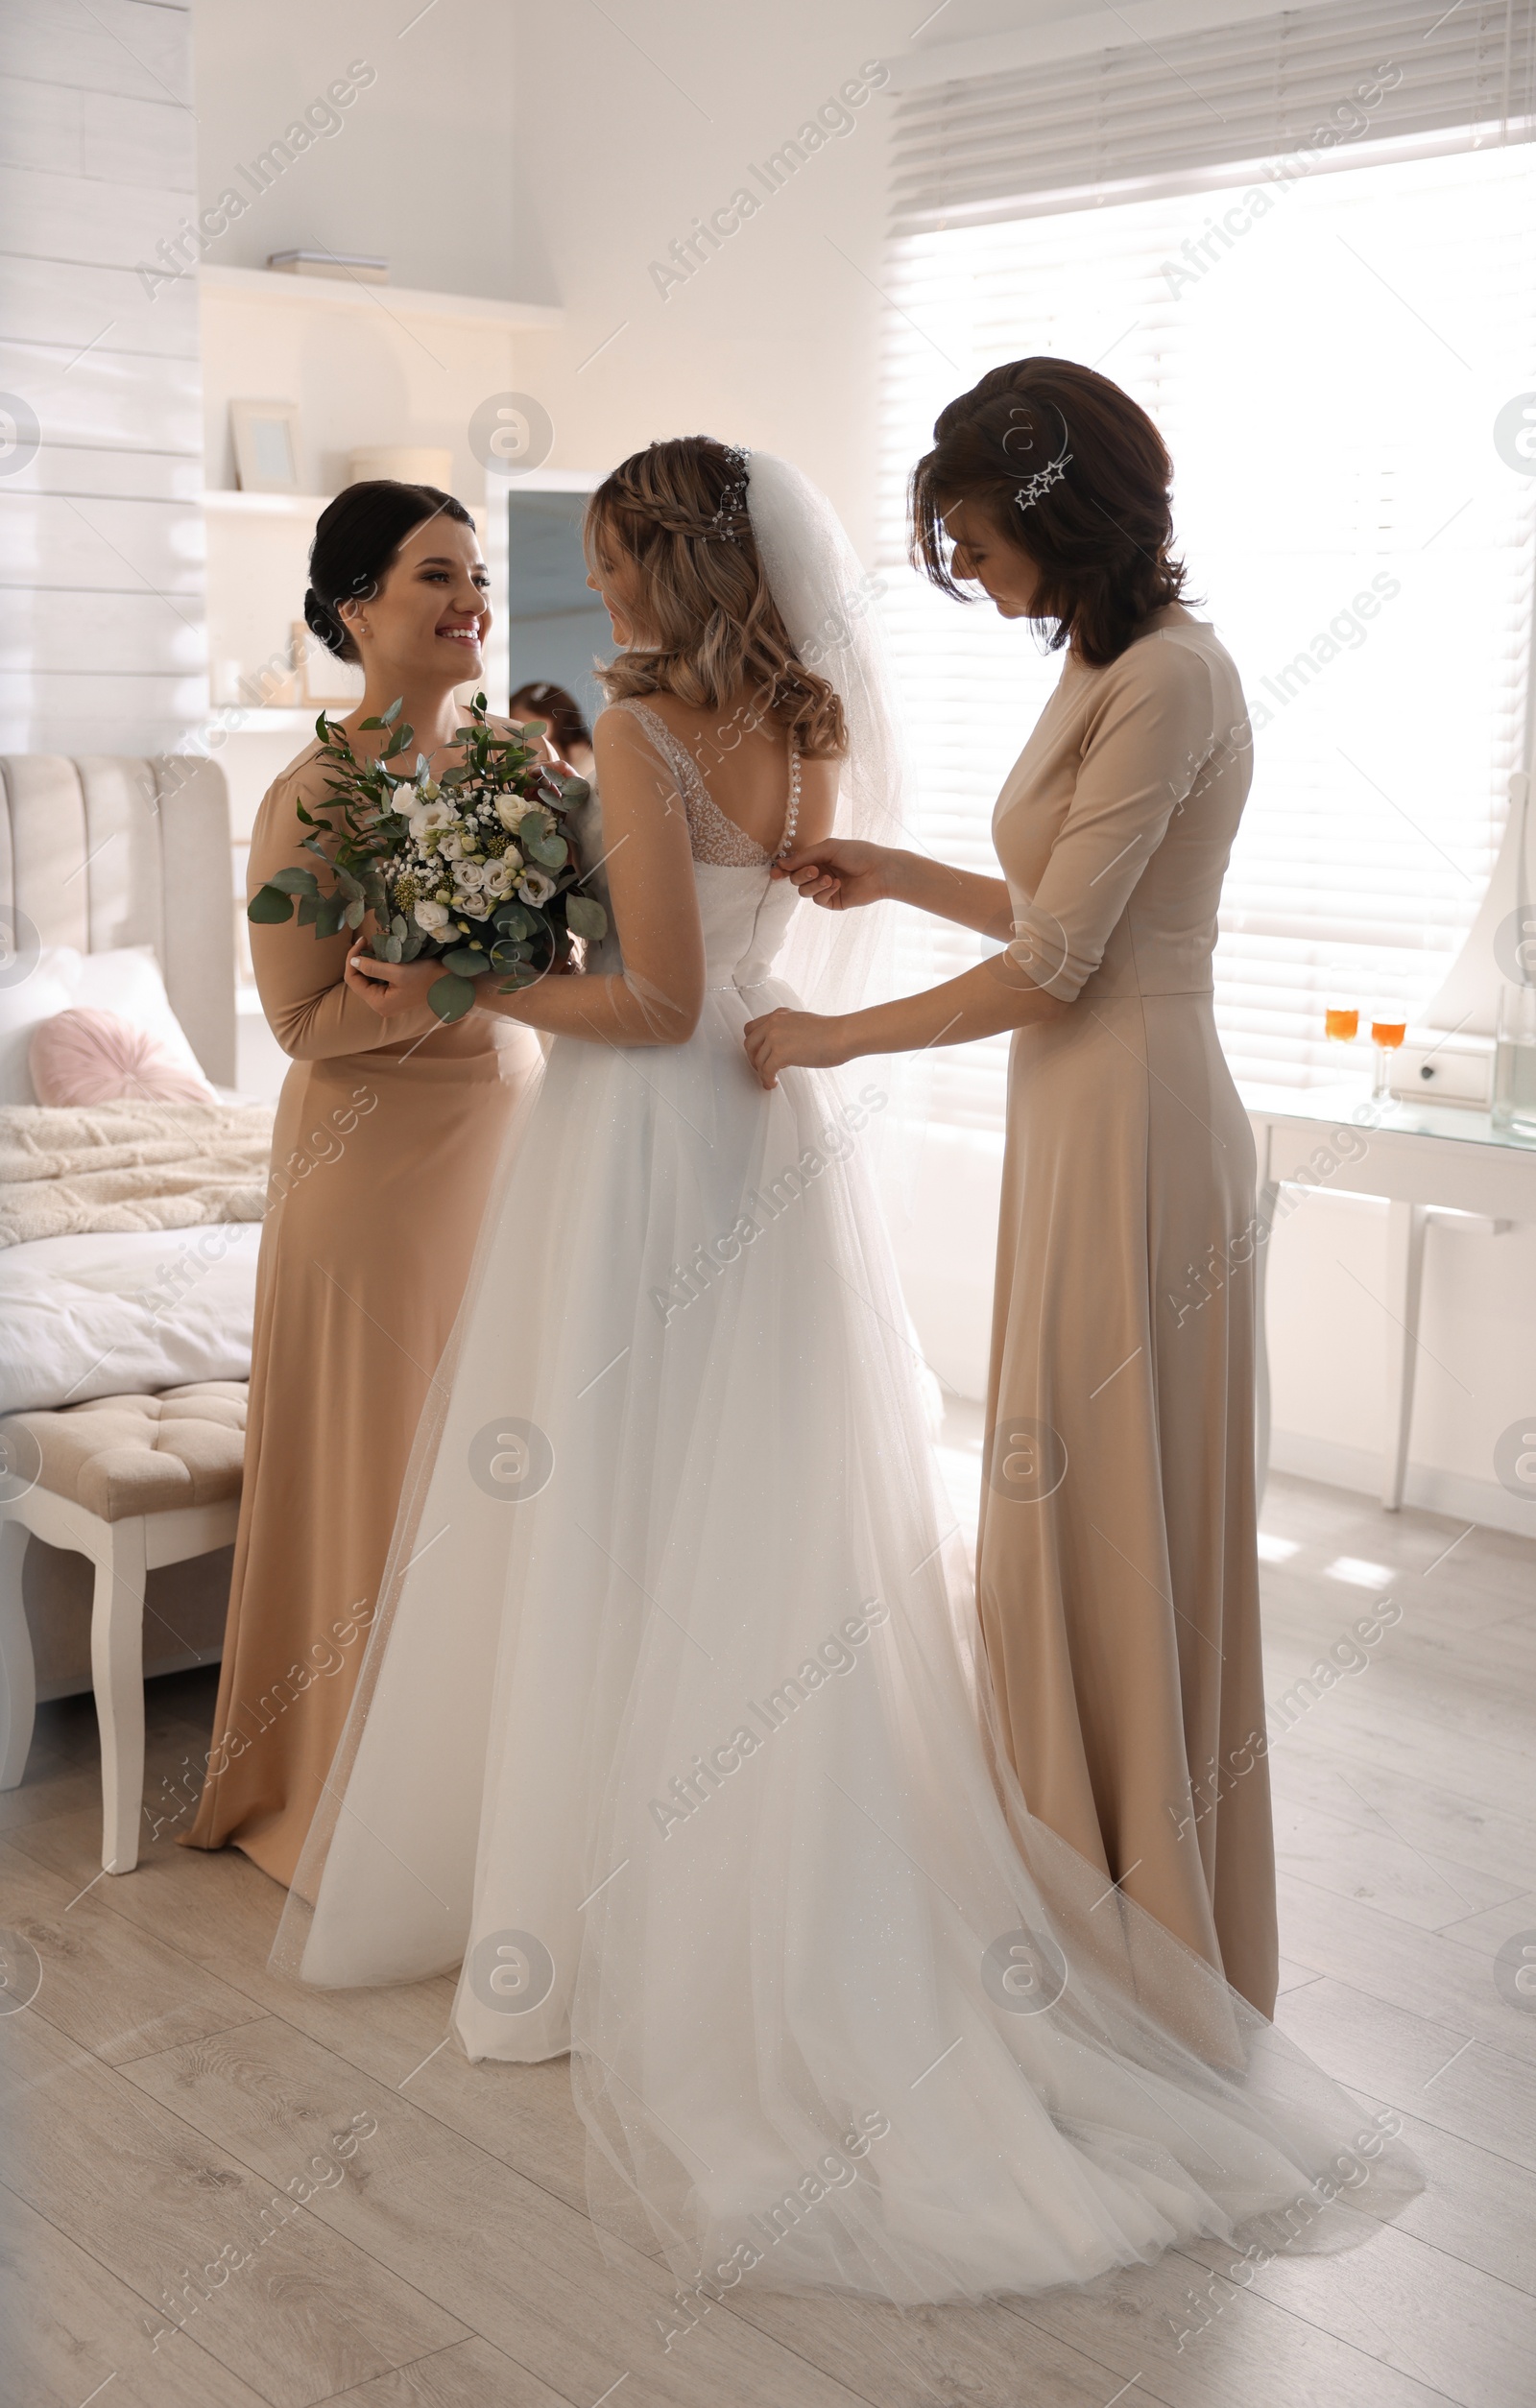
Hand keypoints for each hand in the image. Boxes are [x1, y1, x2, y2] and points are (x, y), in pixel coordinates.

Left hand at [345, 941, 440, 1018]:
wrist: (449, 983)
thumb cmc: (426, 977)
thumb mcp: (398, 970)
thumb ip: (372, 967)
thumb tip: (353, 961)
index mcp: (378, 1003)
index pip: (353, 980)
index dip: (352, 959)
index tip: (362, 941)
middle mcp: (380, 1005)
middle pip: (358, 981)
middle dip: (360, 960)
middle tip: (368, 941)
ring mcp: (387, 1001)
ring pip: (368, 980)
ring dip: (368, 962)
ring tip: (375, 946)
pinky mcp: (394, 995)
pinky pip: (378, 980)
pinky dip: (377, 967)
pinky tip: (383, 956)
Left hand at [742, 1006, 850, 1089]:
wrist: (842, 1035)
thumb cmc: (831, 1033)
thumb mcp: (802, 1022)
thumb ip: (788, 1030)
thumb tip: (782, 1047)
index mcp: (779, 1015)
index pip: (753, 1028)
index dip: (754, 1044)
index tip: (759, 1055)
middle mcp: (774, 1023)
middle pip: (749, 1043)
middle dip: (753, 1058)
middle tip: (761, 1069)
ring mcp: (775, 1037)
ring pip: (756, 1059)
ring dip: (761, 1072)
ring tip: (770, 1079)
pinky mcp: (781, 1053)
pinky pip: (765, 1070)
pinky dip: (766, 1079)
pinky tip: (773, 1083)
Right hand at [772, 837, 896, 910]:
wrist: (880, 870)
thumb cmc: (858, 853)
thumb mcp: (829, 848)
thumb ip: (805, 856)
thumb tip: (782, 864)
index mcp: (817, 858)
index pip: (794, 865)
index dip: (782, 869)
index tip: (775, 872)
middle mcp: (819, 873)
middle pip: (795, 879)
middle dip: (801, 875)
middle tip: (814, 870)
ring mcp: (825, 889)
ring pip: (804, 892)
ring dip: (814, 884)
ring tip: (830, 878)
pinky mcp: (833, 902)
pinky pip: (818, 900)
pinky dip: (825, 892)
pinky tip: (837, 885)